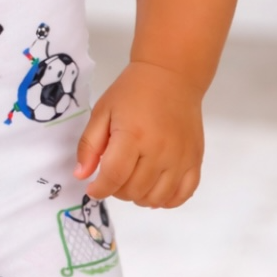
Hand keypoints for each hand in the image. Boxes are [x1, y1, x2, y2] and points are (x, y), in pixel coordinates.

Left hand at [73, 61, 203, 207]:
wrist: (171, 76)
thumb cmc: (133, 91)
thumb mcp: (103, 111)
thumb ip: (90, 145)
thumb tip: (82, 176)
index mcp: (133, 136)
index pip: (114, 177)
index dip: (99, 189)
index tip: (93, 189)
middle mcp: (160, 150)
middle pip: (134, 191)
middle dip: (117, 191)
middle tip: (113, 177)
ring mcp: (181, 157)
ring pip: (156, 199)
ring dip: (139, 197)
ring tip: (132, 182)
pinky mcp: (195, 160)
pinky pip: (182, 195)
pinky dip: (166, 200)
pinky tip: (154, 189)